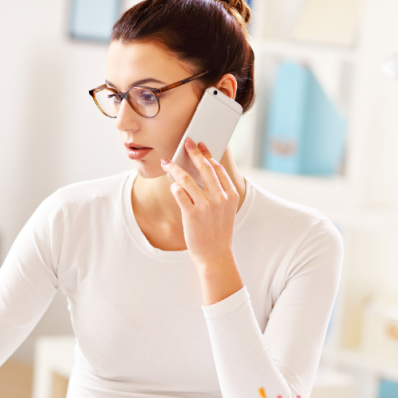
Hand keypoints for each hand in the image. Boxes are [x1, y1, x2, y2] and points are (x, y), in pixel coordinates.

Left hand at [161, 138, 243, 304]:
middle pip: (205, 167)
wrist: (215, 255)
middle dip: (194, 152)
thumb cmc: (218, 233)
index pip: (218, 169)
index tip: (201, 147)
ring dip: (175, 167)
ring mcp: (206, 205)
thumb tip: (205, 172)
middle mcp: (220, 198)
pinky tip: (172, 185)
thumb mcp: (225, 211)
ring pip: (187, 178)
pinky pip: (179, 192)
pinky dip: (174, 187)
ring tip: (166, 162)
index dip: (208, 155)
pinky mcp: (192, 213)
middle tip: (186, 142)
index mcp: (231, 195)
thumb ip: (219, 193)